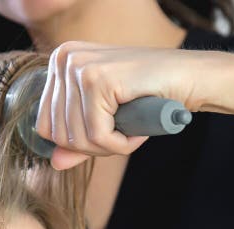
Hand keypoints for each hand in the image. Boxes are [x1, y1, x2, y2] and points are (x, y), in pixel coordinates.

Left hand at [34, 40, 220, 169]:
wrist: (188, 78)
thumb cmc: (147, 96)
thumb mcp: (105, 119)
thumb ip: (77, 140)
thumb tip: (54, 163)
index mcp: (59, 61)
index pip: (45, 125)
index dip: (76, 143)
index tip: (106, 135)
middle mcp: (64, 59)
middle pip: (59, 134)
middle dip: (93, 147)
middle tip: (121, 136)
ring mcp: (79, 66)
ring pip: (78, 138)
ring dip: (109, 147)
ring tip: (131, 131)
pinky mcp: (97, 79)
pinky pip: (98, 136)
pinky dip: (120, 145)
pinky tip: (137, 132)